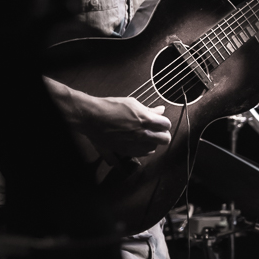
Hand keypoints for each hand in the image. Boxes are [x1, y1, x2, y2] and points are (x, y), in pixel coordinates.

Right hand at [45, 79, 171, 164]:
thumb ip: (149, 110)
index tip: (160, 122)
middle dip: (163, 134)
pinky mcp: (125, 150)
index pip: (166, 125)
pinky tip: (140, 144)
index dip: (164, 123)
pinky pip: (142, 154)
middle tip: (158, 131)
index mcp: (145, 120)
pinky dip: (144, 149)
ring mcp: (133, 144)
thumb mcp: (132, 104)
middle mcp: (141, 134)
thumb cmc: (110, 107)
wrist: (91, 117)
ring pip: (154, 148)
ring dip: (153, 142)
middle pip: (165, 139)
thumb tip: (160, 110)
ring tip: (147, 137)